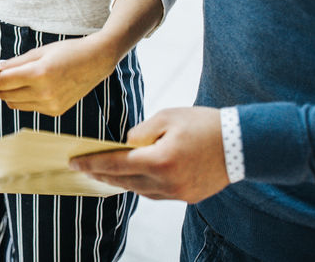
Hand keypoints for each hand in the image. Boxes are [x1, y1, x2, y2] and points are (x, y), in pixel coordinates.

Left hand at [0, 35, 117, 114]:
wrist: (97, 61)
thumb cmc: (67, 51)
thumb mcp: (38, 52)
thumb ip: (14, 64)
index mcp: (40, 74)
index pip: (0, 81)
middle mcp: (45, 93)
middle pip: (5, 94)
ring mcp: (51, 105)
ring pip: (14, 103)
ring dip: (3, 94)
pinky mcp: (55, 111)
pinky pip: (28, 107)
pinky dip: (20, 99)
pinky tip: (20, 88)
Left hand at [69, 107, 230, 201]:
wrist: (242, 143)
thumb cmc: (203, 124)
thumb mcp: (167, 117)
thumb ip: (140, 133)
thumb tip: (126, 146)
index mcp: (159, 160)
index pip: (116, 164)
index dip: (91, 163)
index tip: (73, 162)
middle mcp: (167, 182)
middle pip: (125, 181)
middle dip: (102, 174)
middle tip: (82, 168)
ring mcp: (178, 193)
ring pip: (140, 190)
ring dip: (121, 181)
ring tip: (104, 172)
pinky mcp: (188, 197)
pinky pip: (156, 194)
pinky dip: (142, 185)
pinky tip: (132, 177)